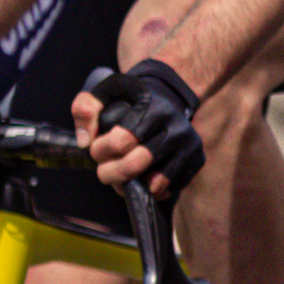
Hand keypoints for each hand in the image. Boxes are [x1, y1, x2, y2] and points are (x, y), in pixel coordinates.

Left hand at [76, 57, 203, 194]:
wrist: (168, 98)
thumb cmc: (131, 100)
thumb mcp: (106, 93)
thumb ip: (86, 108)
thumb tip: (85, 140)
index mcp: (153, 106)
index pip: (120, 140)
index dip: (100, 150)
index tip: (95, 148)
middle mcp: (175, 125)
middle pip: (136, 165)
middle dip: (110, 173)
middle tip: (103, 170)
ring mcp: (189, 144)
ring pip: (154, 183)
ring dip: (129, 185)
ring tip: (121, 175)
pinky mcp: (197, 160)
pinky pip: (169, 189)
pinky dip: (149, 190)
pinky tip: (141, 178)